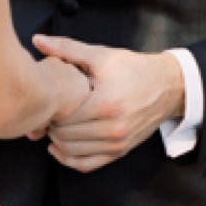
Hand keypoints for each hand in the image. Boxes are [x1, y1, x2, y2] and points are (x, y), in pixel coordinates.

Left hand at [33, 36, 184, 172]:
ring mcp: (117, 143)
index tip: (46, 98)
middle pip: (64, 135)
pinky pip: (87, 165)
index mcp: (105, 103)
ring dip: (57, 140)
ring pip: (72, 152)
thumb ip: (66, 49)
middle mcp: (112, 128)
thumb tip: (38, 41)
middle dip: (51, 124)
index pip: (62, 115)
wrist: (167, 86)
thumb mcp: (101, 55)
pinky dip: (70, 159)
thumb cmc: (134, 69)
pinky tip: (59, 147)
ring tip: (54, 124)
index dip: (49, 107)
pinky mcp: (120, 151)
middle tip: (46, 111)